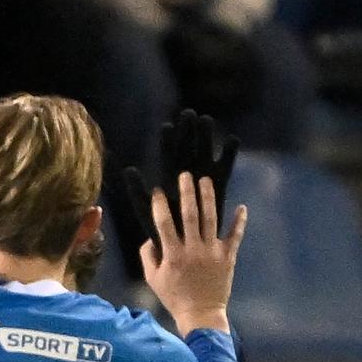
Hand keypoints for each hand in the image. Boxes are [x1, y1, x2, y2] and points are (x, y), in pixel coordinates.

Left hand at [124, 109, 238, 246]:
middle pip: (186, 148)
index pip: (167, 155)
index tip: (167, 126)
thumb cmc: (163, 233)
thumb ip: (139, 193)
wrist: (185, 247)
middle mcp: (185, 173)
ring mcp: (202, 175)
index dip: (167, 142)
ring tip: (206, 120)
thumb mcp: (147, 212)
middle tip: (188, 114)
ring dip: (206, 137)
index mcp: (168, 178)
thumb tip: (128, 170)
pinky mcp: (218, 183)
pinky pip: (225, 166)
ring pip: (204, 152)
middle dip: (187, 132)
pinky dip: (229, 153)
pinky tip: (232, 140)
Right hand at [140, 172, 246, 334]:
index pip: (164, 224)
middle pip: (190, 215)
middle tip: (185, 175)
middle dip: (187, 192)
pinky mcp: (228, 257)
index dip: (160, 205)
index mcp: (173, 255)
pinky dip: (239, 222)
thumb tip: (150, 237)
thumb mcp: (153, 279)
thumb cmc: (174, 297)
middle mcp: (193, 250)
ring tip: (205, 180)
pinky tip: (241, 207)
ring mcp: (212, 252)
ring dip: (208, 197)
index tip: (159, 191)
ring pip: (210, 219)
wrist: (201, 315)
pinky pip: (235, 236)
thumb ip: (148, 257)